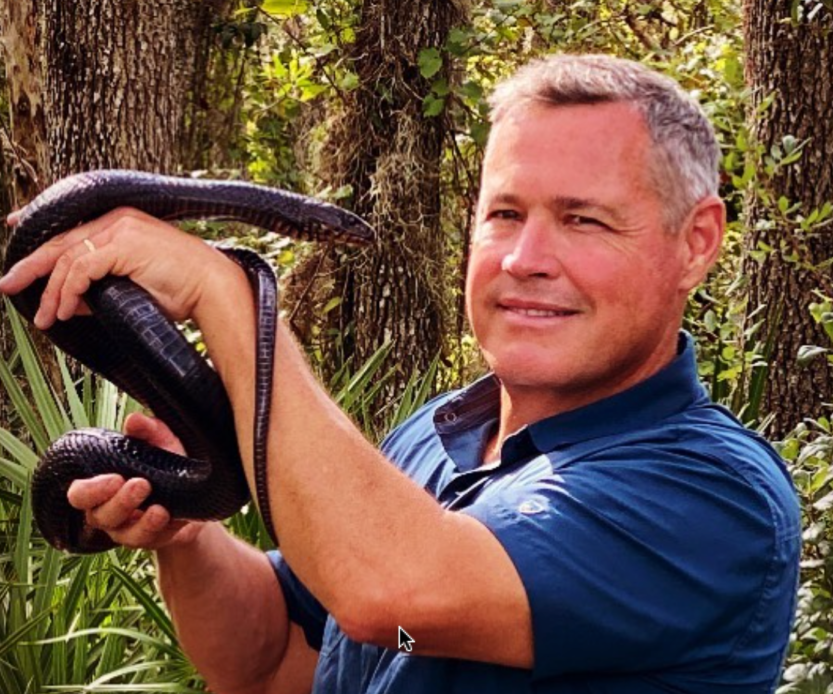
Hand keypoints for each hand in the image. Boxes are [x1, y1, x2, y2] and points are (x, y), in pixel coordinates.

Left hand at [0, 207, 236, 327]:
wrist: (214, 288)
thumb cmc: (183, 291)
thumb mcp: (132, 290)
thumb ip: (100, 291)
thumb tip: (69, 304)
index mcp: (123, 222)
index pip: (72, 227)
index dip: (39, 233)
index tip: (15, 231)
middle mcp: (119, 219)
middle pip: (61, 240)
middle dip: (31, 265)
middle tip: (8, 286)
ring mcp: (122, 229)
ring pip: (67, 258)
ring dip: (51, 291)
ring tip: (43, 317)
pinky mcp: (125, 244)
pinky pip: (81, 268)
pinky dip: (67, 292)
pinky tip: (63, 311)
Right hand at [67, 413, 206, 549]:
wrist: (197, 492)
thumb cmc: (168, 463)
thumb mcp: (162, 442)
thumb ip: (147, 429)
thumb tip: (134, 419)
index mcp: (101, 487)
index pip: (79, 494)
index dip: (91, 490)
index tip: (115, 477)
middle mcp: (108, 511)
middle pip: (99, 516)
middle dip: (118, 503)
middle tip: (141, 484)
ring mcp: (128, 530)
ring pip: (124, 534)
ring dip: (142, 522)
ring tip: (160, 509)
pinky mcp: (151, 540)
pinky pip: (152, 541)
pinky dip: (163, 529)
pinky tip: (173, 518)